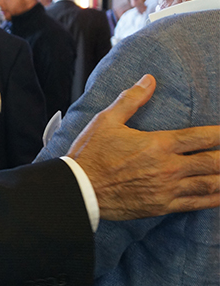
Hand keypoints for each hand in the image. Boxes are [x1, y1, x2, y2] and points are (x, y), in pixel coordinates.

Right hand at [67, 75, 219, 219]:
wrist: (79, 189)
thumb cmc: (91, 154)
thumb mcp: (106, 120)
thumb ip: (132, 99)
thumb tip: (149, 79)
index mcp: (158, 144)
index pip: (202, 137)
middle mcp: (168, 167)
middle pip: (214, 161)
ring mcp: (167, 189)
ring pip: (211, 184)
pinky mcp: (162, 205)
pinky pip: (197, 203)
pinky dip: (216, 199)